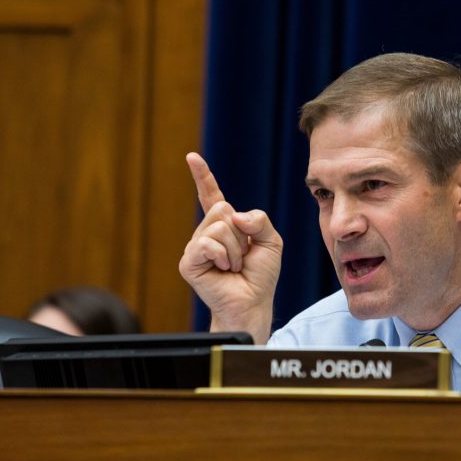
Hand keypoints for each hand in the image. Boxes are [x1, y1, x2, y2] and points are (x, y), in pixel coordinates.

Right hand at [179, 153, 281, 343]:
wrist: (252, 302)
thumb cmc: (260, 274)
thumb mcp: (271, 240)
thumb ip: (260, 219)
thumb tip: (234, 216)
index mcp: (225, 226)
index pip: (212, 196)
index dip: (202, 177)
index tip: (192, 157)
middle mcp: (207, 233)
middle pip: (222, 209)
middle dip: (241, 233)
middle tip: (242, 255)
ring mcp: (196, 247)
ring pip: (218, 226)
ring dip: (235, 248)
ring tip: (234, 266)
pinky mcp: (189, 262)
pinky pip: (208, 244)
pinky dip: (224, 256)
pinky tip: (225, 270)